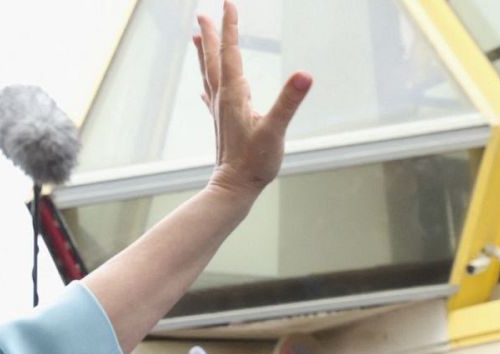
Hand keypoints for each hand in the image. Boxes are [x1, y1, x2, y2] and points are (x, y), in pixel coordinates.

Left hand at [194, 2, 311, 202]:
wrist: (234, 189)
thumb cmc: (255, 163)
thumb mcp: (276, 131)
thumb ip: (289, 102)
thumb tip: (304, 76)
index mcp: (235, 95)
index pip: (231, 52)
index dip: (230, 26)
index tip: (227, 3)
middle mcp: (223, 98)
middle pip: (213, 59)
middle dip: (209, 35)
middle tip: (202, 13)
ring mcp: (220, 111)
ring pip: (209, 74)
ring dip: (203, 54)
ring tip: (195, 37)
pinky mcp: (222, 123)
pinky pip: (211, 96)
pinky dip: (207, 84)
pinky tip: (203, 87)